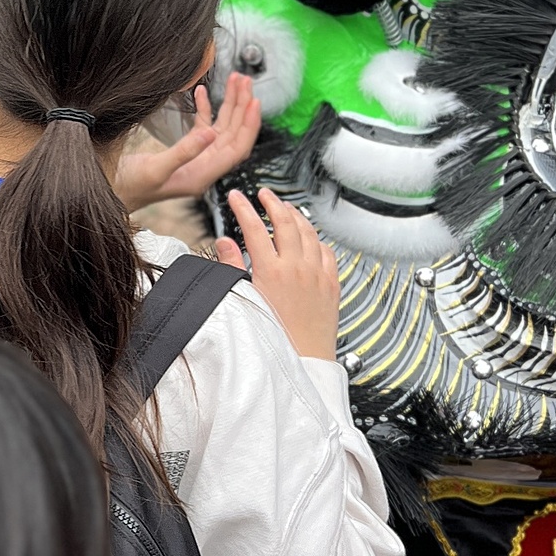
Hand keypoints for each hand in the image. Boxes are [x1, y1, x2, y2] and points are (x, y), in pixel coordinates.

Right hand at [115, 79, 261, 210]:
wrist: (111, 192)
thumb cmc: (129, 188)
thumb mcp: (155, 168)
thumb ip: (184, 151)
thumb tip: (211, 132)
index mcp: (202, 176)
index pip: (236, 149)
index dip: (248, 125)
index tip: (254, 101)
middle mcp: (204, 168)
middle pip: (233, 135)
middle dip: (242, 107)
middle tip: (246, 81)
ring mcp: (196, 159)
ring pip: (221, 129)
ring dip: (229, 105)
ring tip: (235, 81)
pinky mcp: (184, 151)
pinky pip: (202, 127)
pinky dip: (205, 109)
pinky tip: (201, 92)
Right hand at [215, 185, 338, 358]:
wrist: (304, 360)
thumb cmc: (274, 338)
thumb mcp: (244, 301)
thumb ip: (232, 268)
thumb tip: (224, 243)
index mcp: (271, 271)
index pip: (253, 227)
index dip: (242, 208)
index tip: (236, 197)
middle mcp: (297, 267)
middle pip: (284, 221)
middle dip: (272, 202)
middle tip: (263, 194)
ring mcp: (317, 273)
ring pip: (308, 232)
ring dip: (295, 215)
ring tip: (286, 209)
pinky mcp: (331, 283)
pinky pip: (327, 250)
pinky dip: (316, 238)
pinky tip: (311, 238)